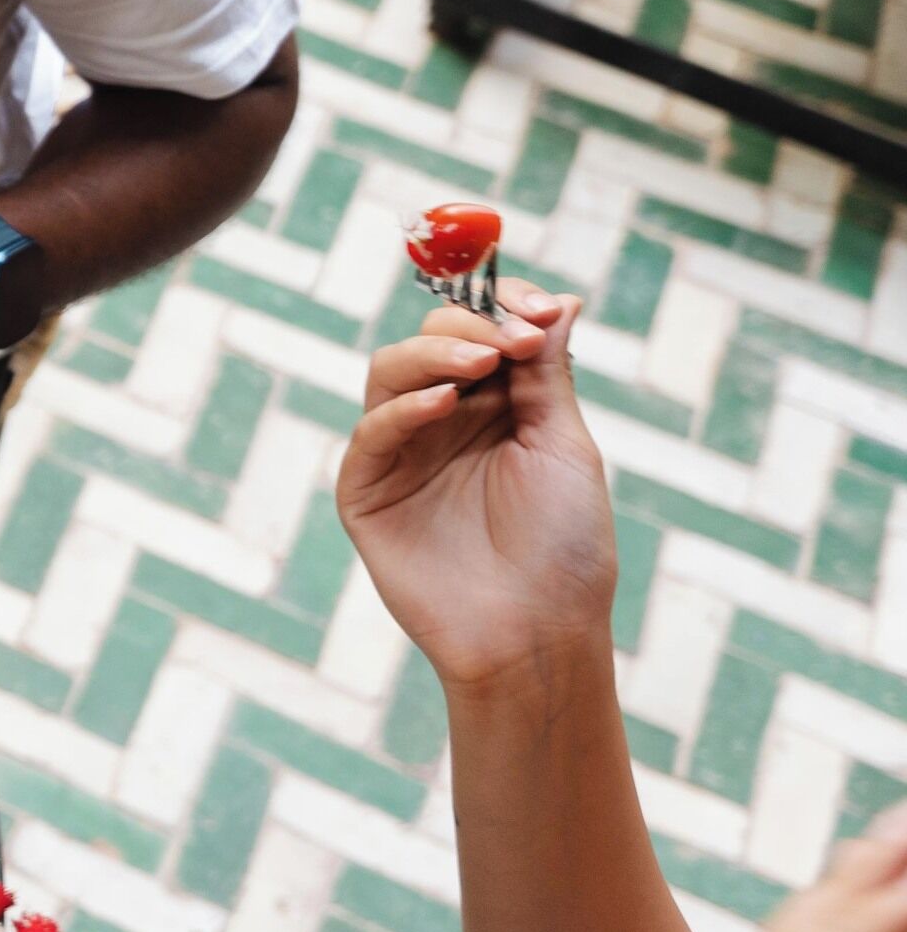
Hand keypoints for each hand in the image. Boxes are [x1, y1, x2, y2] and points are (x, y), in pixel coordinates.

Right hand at [336, 289, 614, 692]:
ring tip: (481, 363)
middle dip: (471, 326)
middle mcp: (444, 422)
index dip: (503, 308)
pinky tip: (446, 404)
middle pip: (431, 340)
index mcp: (496, 408)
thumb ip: (548, 373)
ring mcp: (402, 454)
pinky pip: (372, 431)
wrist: (537, 631)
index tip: (542, 308)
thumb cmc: (565, 547)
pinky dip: (404, 407)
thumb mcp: (564, 446)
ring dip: (434, 353)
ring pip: (390, 371)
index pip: (482, 332)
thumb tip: (564, 301)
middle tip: (512, 342)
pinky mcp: (367, 490)